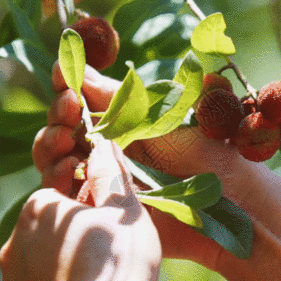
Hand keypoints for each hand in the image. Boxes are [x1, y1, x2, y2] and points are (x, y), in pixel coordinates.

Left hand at [0, 140, 160, 280]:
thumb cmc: (116, 265)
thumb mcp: (125, 211)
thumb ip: (110, 174)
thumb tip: (102, 145)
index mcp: (39, 207)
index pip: (62, 193)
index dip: (88, 203)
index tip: (108, 219)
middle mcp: (16, 239)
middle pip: (51, 225)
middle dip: (74, 230)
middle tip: (105, 248)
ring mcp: (12, 277)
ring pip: (42, 256)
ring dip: (63, 258)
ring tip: (94, 274)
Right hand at [32, 62, 280, 280]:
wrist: (231, 201)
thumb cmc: (209, 153)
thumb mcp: (162, 116)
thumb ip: (119, 97)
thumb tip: (82, 69)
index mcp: (123, 126)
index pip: (81, 104)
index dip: (67, 90)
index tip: (62, 75)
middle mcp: (107, 151)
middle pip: (61, 131)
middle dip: (58, 116)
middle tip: (68, 108)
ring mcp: (100, 181)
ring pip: (54, 161)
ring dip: (49, 144)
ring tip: (64, 138)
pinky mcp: (99, 211)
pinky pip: (63, 196)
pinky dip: (55, 179)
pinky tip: (67, 168)